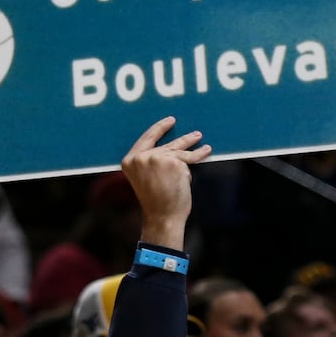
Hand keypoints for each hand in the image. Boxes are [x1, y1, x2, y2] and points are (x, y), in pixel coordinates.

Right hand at [123, 117, 210, 248]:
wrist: (163, 216)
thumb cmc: (156, 201)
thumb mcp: (147, 177)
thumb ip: (153, 162)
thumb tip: (173, 148)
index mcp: (129, 161)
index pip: (146, 139)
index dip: (159, 129)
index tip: (169, 121)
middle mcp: (140, 157)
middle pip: (165, 144)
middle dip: (181, 138)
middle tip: (192, 132)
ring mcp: (156, 157)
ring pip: (178, 150)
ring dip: (191, 143)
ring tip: (200, 138)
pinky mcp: (172, 162)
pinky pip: (187, 159)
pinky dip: (197, 158)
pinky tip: (206, 151)